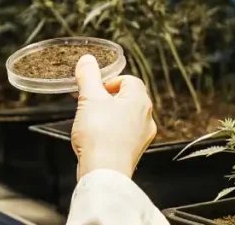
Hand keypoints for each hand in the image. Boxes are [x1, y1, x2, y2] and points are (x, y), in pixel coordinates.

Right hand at [71, 55, 156, 180]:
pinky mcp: (133, 151)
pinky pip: (122, 135)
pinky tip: (95, 138)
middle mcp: (146, 118)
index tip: (93, 89)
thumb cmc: (100, 136)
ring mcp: (142, 136)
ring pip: (124, 117)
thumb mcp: (89, 98)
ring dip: (107, 116)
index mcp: (140, 100)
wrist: (104, 172)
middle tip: (89, 104)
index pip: (128, 80)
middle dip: (105, 99)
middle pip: (126, 98)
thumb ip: (88, 76)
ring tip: (90, 122)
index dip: (108, 82)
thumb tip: (88, 60)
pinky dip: (109, 133)